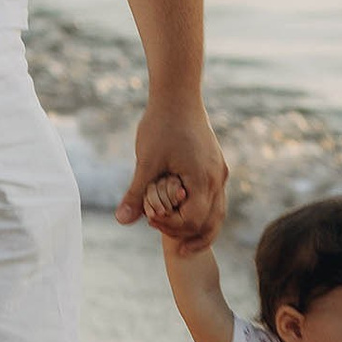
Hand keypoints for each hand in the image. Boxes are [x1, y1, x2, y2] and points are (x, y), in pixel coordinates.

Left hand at [121, 99, 226, 250]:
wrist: (178, 94)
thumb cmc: (161, 125)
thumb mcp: (146, 161)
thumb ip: (136, 194)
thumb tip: (122, 221)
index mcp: (202, 179)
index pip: (193, 221)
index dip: (171, 227)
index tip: (150, 221)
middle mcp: (217, 178)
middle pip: (212, 223)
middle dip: (191, 236)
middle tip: (173, 247)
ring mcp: (218, 172)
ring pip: (217, 212)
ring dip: (199, 227)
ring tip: (180, 239)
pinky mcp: (215, 165)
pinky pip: (214, 198)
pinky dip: (201, 211)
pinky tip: (182, 210)